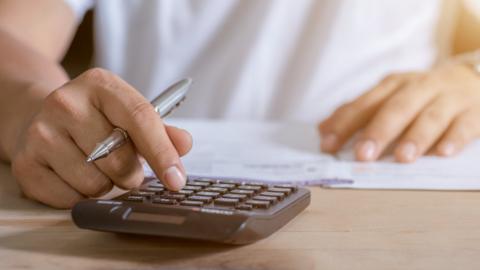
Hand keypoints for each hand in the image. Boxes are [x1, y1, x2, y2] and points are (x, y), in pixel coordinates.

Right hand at [10, 68, 191, 207]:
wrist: (39, 116)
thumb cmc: (96, 119)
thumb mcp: (129, 114)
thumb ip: (161, 131)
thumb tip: (184, 144)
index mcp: (101, 85)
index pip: (140, 119)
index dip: (162, 154)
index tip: (177, 180)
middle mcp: (66, 102)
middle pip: (119, 159)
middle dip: (131, 174)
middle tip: (125, 167)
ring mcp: (41, 132)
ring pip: (94, 184)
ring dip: (105, 185)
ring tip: (96, 168)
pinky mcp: (24, 163)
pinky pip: (68, 199)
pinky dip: (79, 196)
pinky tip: (74, 176)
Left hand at [319, 63, 479, 162]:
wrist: (472, 78)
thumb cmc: (421, 94)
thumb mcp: (389, 96)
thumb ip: (358, 113)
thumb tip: (322, 130)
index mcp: (393, 85)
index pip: (364, 104)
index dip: (344, 124)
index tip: (328, 144)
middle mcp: (419, 88)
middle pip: (396, 108)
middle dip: (378, 131)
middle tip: (363, 155)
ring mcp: (448, 98)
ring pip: (431, 116)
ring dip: (415, 136)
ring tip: (402, 157)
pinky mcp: (473, 112)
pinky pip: (465, 125)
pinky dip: (454, 138)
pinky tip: (444, 153)